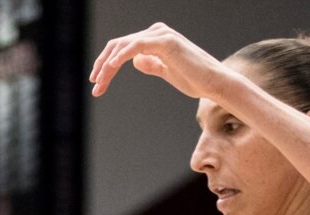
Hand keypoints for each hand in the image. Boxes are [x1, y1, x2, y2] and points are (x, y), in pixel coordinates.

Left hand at [90, 22, 229, 99]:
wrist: (214, 83)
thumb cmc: (194, 79)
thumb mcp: (166, 71)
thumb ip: (152, 64)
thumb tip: (136, 60)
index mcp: (155, 38)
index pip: (122, 47)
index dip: (105, 63)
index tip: (96, 82)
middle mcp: (157, 32)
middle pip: (118, 45)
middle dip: (102, 66)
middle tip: (95, 86)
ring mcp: (161, 35)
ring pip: (123, 46)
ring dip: (107, 66)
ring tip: (99, 84)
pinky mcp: (166, 42)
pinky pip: (136, 45)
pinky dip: (121, 56)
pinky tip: (111, 67)